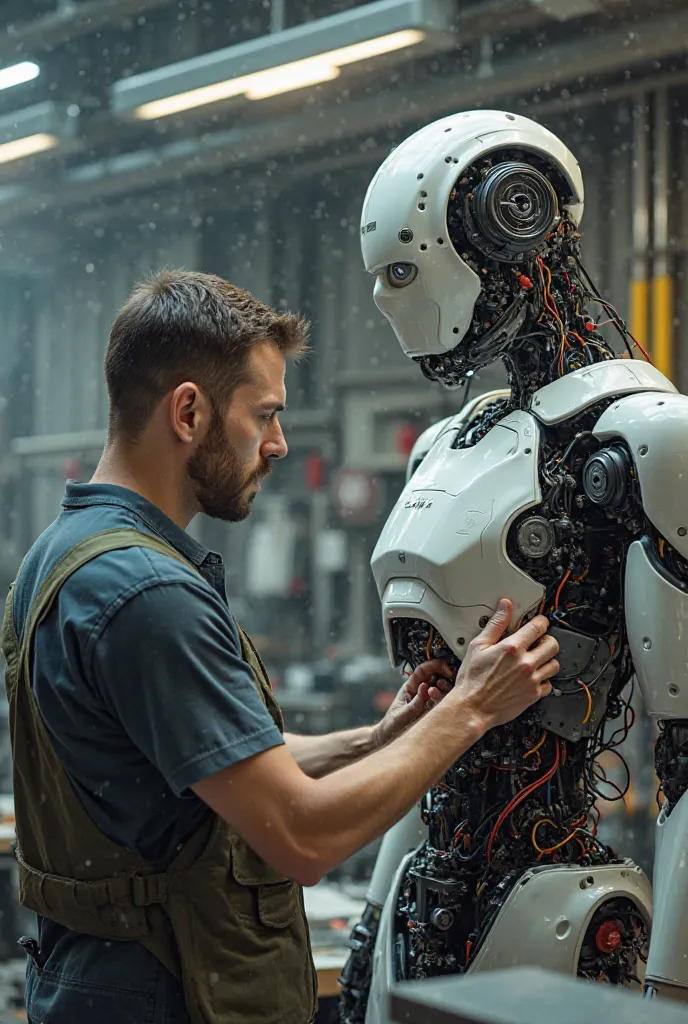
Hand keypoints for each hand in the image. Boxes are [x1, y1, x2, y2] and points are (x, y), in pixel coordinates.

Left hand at [372, 658, 454, 748]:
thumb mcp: (401, 715)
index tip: (446, 667)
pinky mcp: (432, 710)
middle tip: (448, 678)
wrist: (388, 739)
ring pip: (440, 688)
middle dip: (443, 674)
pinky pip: (442, 701)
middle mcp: (420, 692)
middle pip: (435, 676)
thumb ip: (414, 703)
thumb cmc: (391, 725)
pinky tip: (444, 701)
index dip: (435, 665)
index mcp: (410, 687)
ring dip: (445, 687)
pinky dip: (445, 699)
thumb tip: (425, 686)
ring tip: (441, 688)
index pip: (423, 670)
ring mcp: (427, 700)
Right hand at [451, 598, 558, 732]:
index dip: (541, 621)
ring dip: (547, 660)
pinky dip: (542, 680)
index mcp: (512, 648)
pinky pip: (548, 684)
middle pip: (553, 644)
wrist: (472, 708)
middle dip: (547, 640)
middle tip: (538, 642)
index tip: (539, 622)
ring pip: (554, 665)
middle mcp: (526, 663)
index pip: (538, 627)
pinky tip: (531, 678)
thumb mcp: (478, 646)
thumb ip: (495, 624)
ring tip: (536, 660)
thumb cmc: (472, 680)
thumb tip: (505, 607)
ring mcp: (531, 680)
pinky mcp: (533, 695)